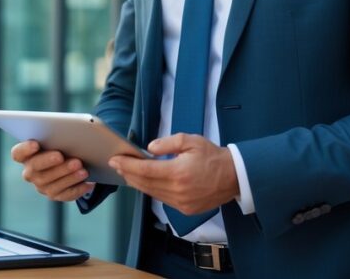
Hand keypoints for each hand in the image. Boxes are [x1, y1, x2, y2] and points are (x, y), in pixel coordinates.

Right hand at [11, 140, 94, 201]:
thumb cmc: (61, 143)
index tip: (36, 143)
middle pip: (35, 169)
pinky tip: (89, 183)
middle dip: (48, 162)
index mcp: (26, 155)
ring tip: (82, 169)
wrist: (69, 160)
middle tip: (61, 156)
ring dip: (67, 176)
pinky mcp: (55, 195)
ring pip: (51, 184)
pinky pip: (65, 195)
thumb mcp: (58, 137)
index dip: (25, 149)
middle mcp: (30, 172)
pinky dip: (78, 189)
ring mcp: (41, 186)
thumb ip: (57, 134)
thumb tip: (71, 132)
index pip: (18, 153)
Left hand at [108, 134, 238, 214]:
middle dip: (128, 173)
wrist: (234, 177)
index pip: (145, 170)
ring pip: (152, 193)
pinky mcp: (186, 209)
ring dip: (137, 183)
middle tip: (117, 164)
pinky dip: (151, 190)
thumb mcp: (191, 141)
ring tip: (127, 172)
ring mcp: (181, 203)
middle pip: (145, 183)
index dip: (127, 165)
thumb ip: (167, 143)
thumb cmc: (213, 156)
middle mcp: (178, 191)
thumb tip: (149, 149)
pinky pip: (162, 200)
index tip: (115, 159)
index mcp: (178, 172)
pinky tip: (145, 182)